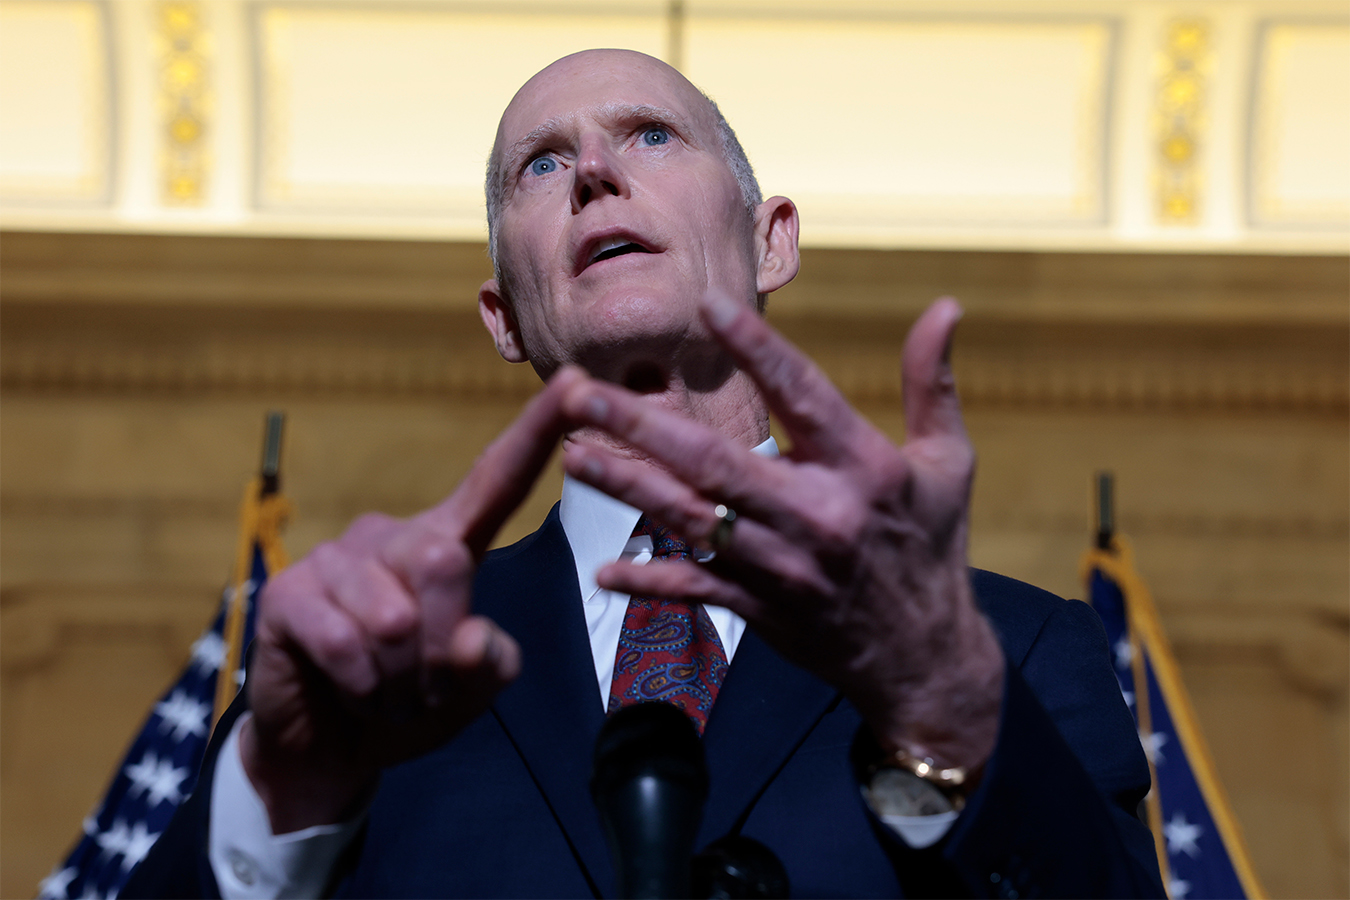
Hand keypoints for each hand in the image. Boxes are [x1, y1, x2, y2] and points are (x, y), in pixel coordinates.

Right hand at [240, 368, 581, 832]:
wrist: (326, 750)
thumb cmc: (408, 701)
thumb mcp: (469, 688)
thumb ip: (489, 661)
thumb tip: (468, 638)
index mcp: (446, 542)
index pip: (496, 479)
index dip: (537, 433)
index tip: (579, 382)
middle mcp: (392, 536)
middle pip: (444, 562)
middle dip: (440, 649)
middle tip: (423, 687)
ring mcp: (335, 559)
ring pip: (394, 619)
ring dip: (400, 681)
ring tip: (384, 692)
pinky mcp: (287, 593)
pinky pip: (345, 643)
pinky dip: (361, 687)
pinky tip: (348, 689)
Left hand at [559, 293, 1003, 771]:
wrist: (926, 660)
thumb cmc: (934, 546)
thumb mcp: (949, 462)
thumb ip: (930, 384)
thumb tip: (947, 306)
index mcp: (864, 469)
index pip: (803, 396)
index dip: (757, 349)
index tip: (709, 305)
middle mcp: (816, 515)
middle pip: (717, 462)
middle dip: (643, 426)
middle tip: (581, 392)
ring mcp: (782, 567)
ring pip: (692, 521)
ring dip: (629, 487)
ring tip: (574, 454)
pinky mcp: (761, 608)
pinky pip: (696, 589)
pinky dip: (650, 580)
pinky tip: (604, 569)